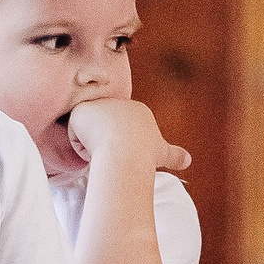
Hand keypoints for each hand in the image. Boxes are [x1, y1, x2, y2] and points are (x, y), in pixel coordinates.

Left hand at [67, 97, 190, 174]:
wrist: (126, 153)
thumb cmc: (145, 155)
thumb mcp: (163, 153)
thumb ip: (175, 155)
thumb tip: (188, 161)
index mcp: (139, 110)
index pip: (121, 133)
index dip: (123, 148)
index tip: (129, 154)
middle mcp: (119, 103)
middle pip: (105, 131)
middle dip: (108, 145)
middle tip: (117, 153)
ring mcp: (99, 105)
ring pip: (89, 134)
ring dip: (95, 146)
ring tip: (106, 149)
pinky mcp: (81, 110)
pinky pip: (76, 136)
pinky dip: (81, 145)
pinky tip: (94, 146)